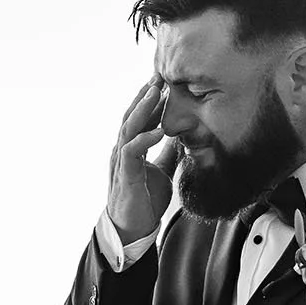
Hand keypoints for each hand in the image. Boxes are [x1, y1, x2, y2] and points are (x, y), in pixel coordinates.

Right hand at [106, 74, 178, 242]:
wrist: (132, 229)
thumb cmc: (143, 201)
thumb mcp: (162, 170)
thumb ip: (169, 153)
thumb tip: (183, 137)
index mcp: (131, 148)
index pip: (140, 117)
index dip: (151, 99)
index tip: (165, 81)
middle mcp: (123, 150)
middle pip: (132, 116)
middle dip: (145, 95)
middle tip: (159, 75)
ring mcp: (122, 162)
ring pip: (129, 128)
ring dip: (143, 109)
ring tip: (156, 93)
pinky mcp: (126, 176)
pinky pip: (132, 152)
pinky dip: (145, 139)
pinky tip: (160, 130)